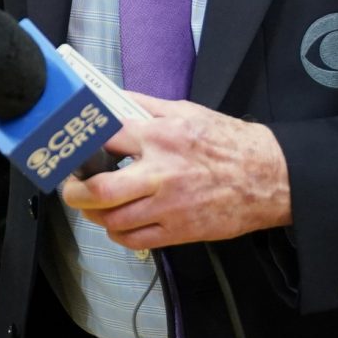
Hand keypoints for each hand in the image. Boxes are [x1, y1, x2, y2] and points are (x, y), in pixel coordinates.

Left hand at [59, 94, 290, 249]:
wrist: (268, 177)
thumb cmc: (227, 141)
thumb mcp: (185, 111)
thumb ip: (145, 106)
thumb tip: (111, 97)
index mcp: (159, 137)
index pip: (104, 138)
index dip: (80, 144)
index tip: (70, 149)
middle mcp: (159, 173)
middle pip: (100, 190)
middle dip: (75, 192)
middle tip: (70, 189)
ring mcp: (168, 207)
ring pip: (113, 220)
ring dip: (94, 215)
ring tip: (91, 206)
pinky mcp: (179, 231)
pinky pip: (134, 240)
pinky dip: (117, 233)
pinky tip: (117, 223)